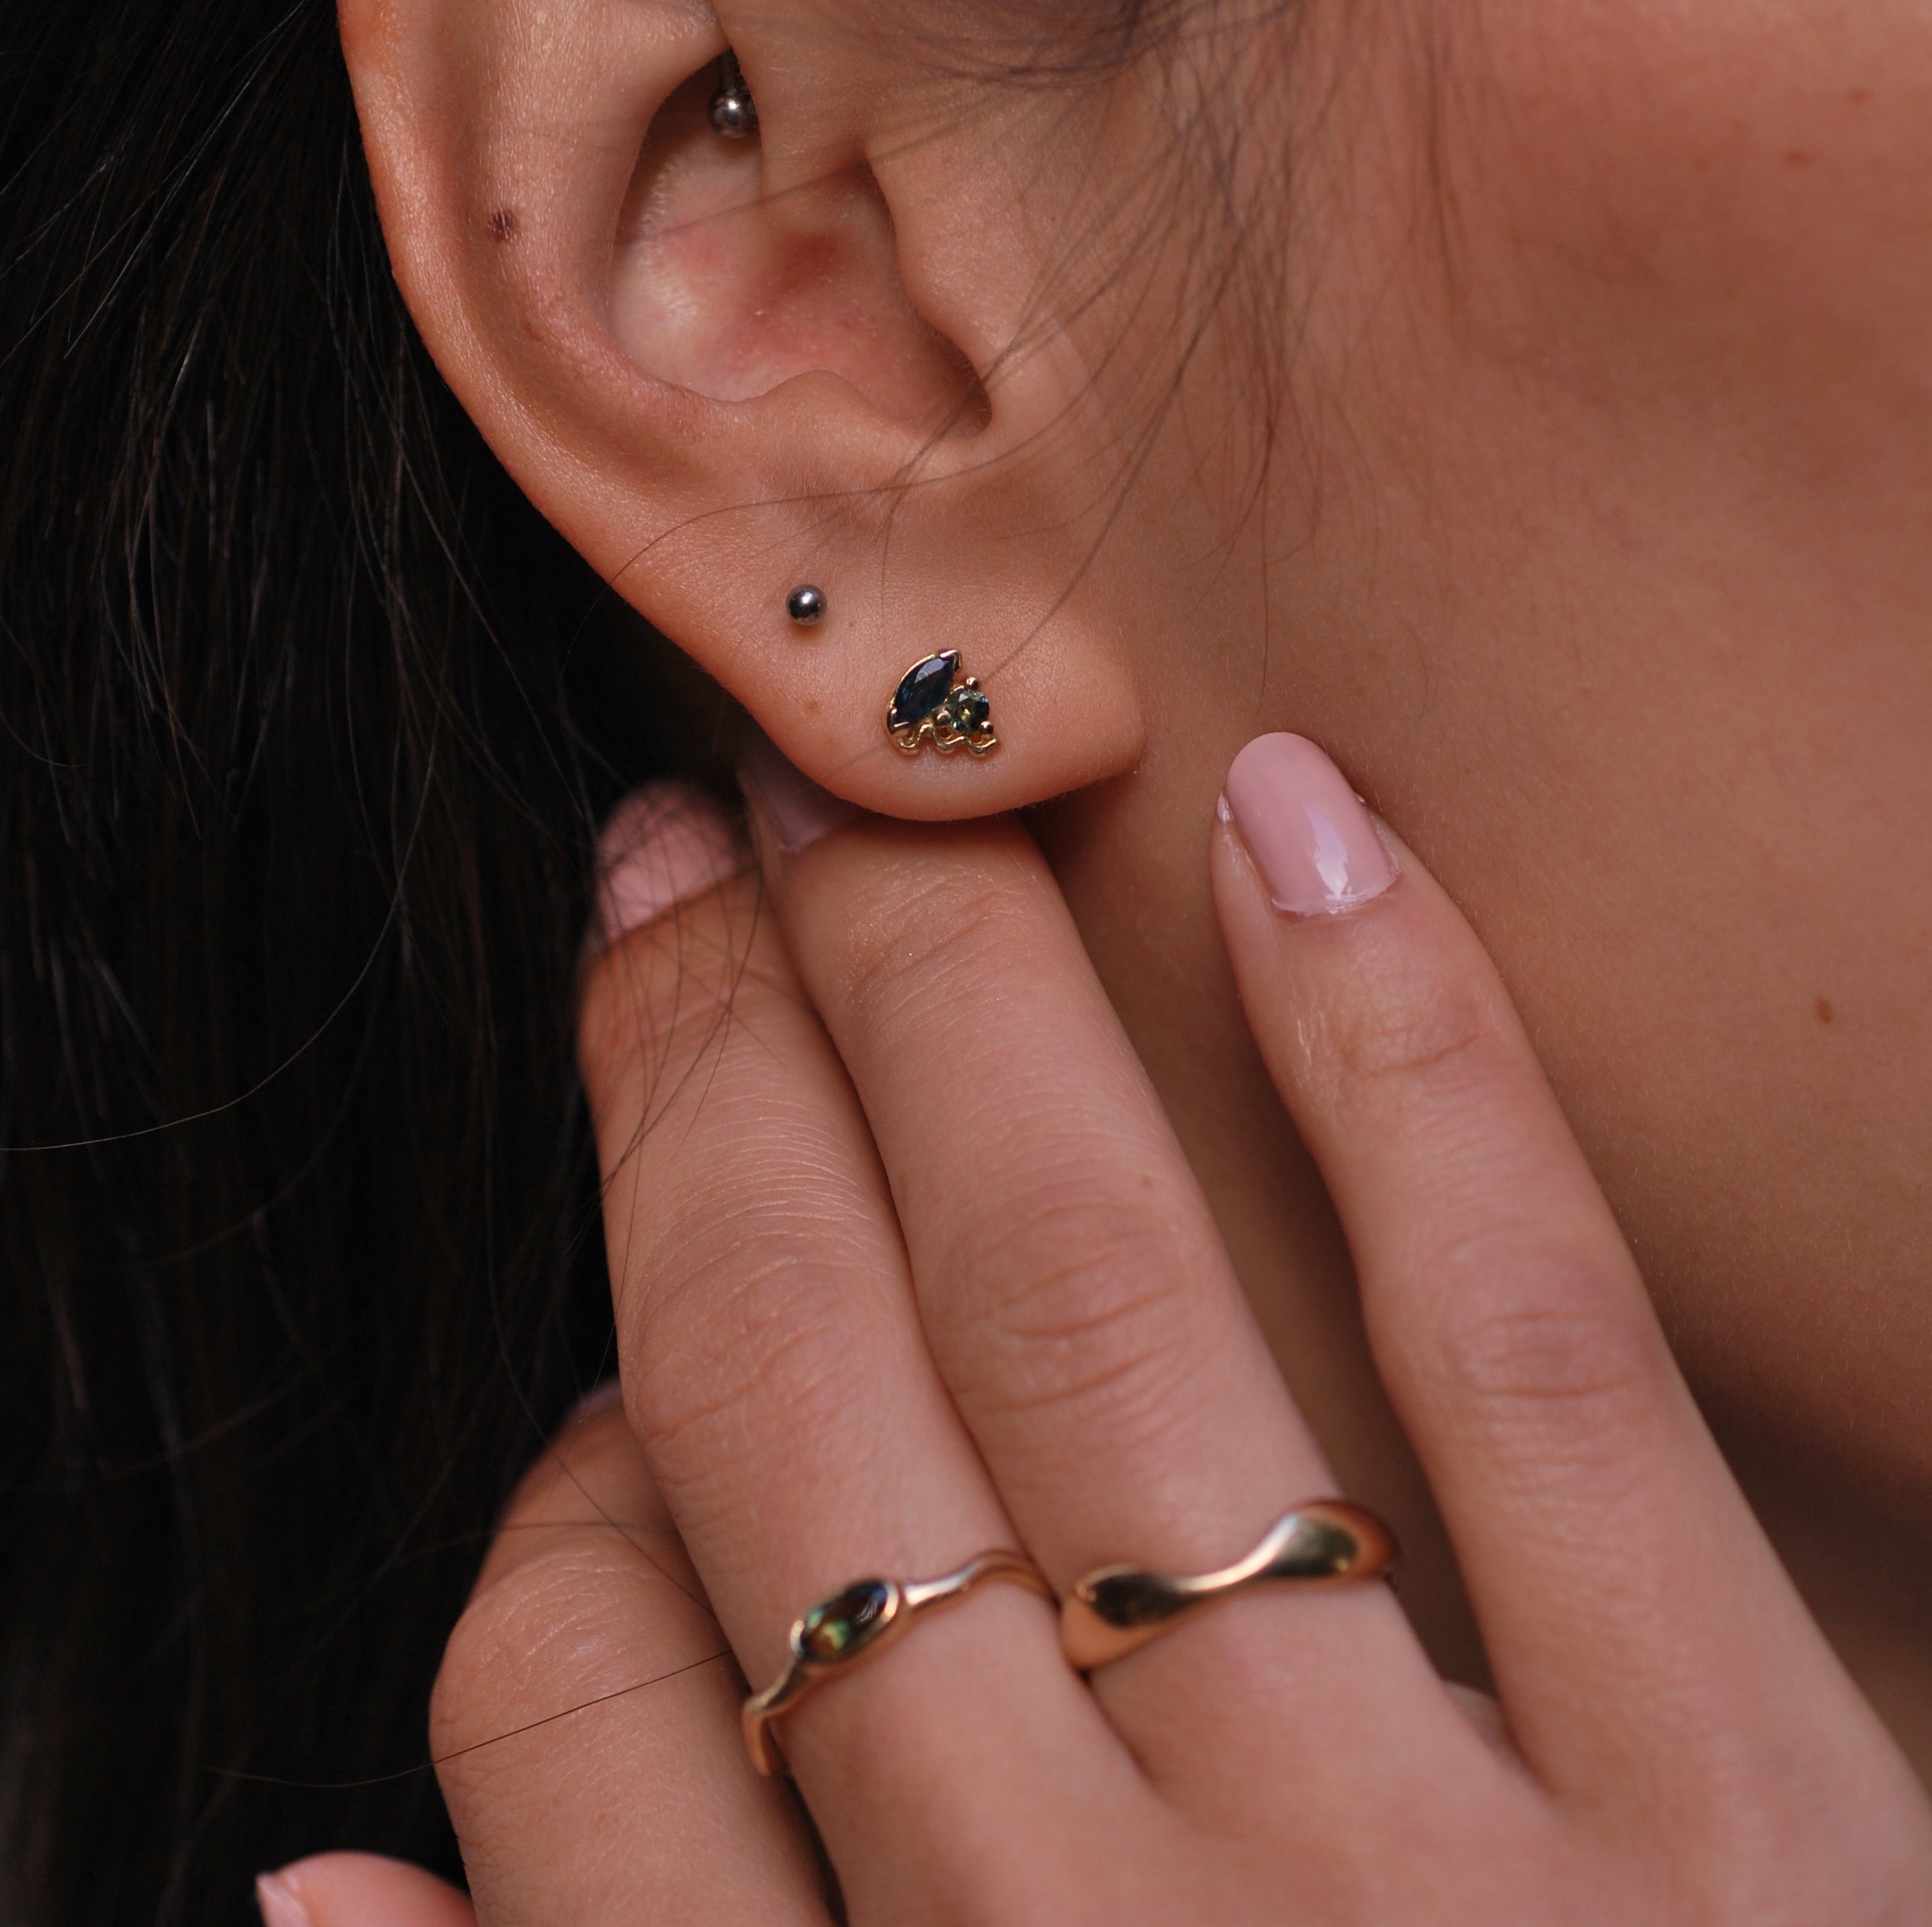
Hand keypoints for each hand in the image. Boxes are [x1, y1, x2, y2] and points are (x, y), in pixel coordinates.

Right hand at [270, 738, 1931, 1925]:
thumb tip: (313, 1881)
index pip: (572, 1687)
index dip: (562, 1461)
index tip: (625, 1340)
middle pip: (803, 1400)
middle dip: (701, 1073)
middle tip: (669, 844)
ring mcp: (1430, 1874)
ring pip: (1095, 1314)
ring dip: (945, 1004)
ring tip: (864, 802)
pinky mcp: (1754, 1807)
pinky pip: (1529, 1350)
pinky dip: (1399, 1057)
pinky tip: (1287, 819)